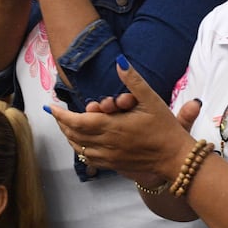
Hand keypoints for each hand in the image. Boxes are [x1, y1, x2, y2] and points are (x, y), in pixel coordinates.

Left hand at [50, 57, 194, 178]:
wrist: (175, 158)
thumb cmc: (165, 129)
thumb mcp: (151, 100)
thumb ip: (133, 80)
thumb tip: (120, 62)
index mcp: (113, 127)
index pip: (78, 121)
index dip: (62, 115)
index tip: (52, 108)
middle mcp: (107, 144)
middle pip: (74, 135)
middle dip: (63, 124)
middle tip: (57, 114)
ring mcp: (109, 157)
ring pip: (79, 148)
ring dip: (70, 137)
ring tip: (66, 126)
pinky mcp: (114, 165)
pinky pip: (89, 159)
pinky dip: (80, 149)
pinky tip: (81, 143)